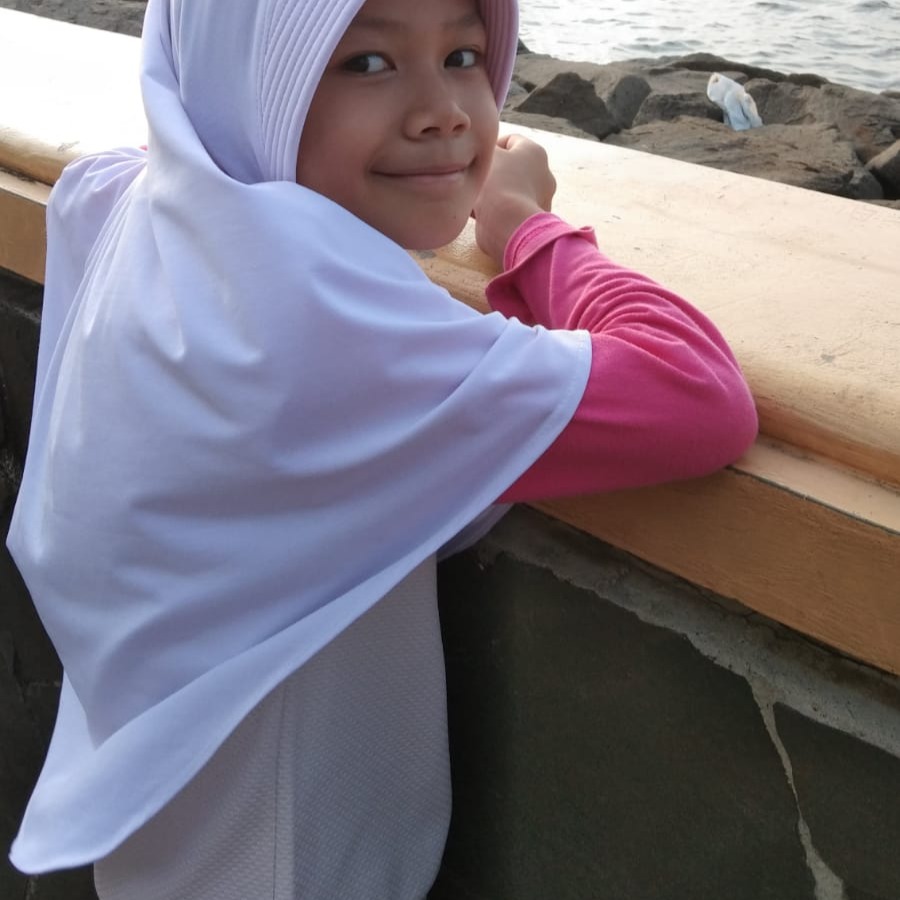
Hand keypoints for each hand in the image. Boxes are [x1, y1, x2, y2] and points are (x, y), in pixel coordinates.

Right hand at [473, 134, 556, 265]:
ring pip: (512, 190)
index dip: (492, 148)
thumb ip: (486, 147)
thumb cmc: (496, 184)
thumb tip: (485, 151)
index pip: (511, 141)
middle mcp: (544, 174)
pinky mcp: (534, 221)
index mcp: (536, 153)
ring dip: (495, 193)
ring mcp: (542, 199)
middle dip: (494, 174)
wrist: (506, 223)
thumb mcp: (487, 156)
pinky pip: (513, 210)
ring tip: (475, 199)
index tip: (478, 160)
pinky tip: (482, 215)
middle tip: (476, 180)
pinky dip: (500, 211)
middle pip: (513, 168)